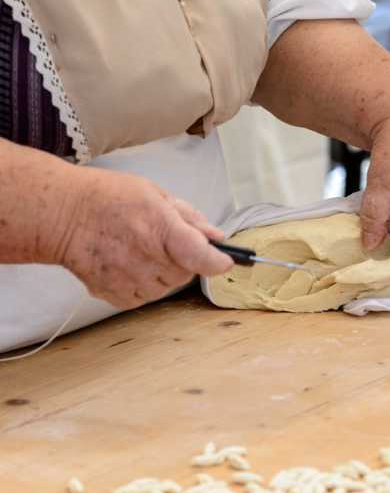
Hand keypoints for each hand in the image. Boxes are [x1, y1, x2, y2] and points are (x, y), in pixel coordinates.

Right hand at [51, 167, 232, 309]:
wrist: (61, 215)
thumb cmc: (107, 198)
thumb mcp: (154, 194)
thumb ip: (189, 217)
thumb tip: (216, 235)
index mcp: (159, 228)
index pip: (201, 256)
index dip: (218, 261)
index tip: (225, 260)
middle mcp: (146, 258)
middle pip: (187, 273)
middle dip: (185, 259)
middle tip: (166, 241)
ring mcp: (129, 279)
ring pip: (167, 288)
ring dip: (165, 273)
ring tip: (144, 251)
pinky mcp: (114, 294)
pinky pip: (145, 298)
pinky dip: (144, 285)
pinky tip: (131, 264)